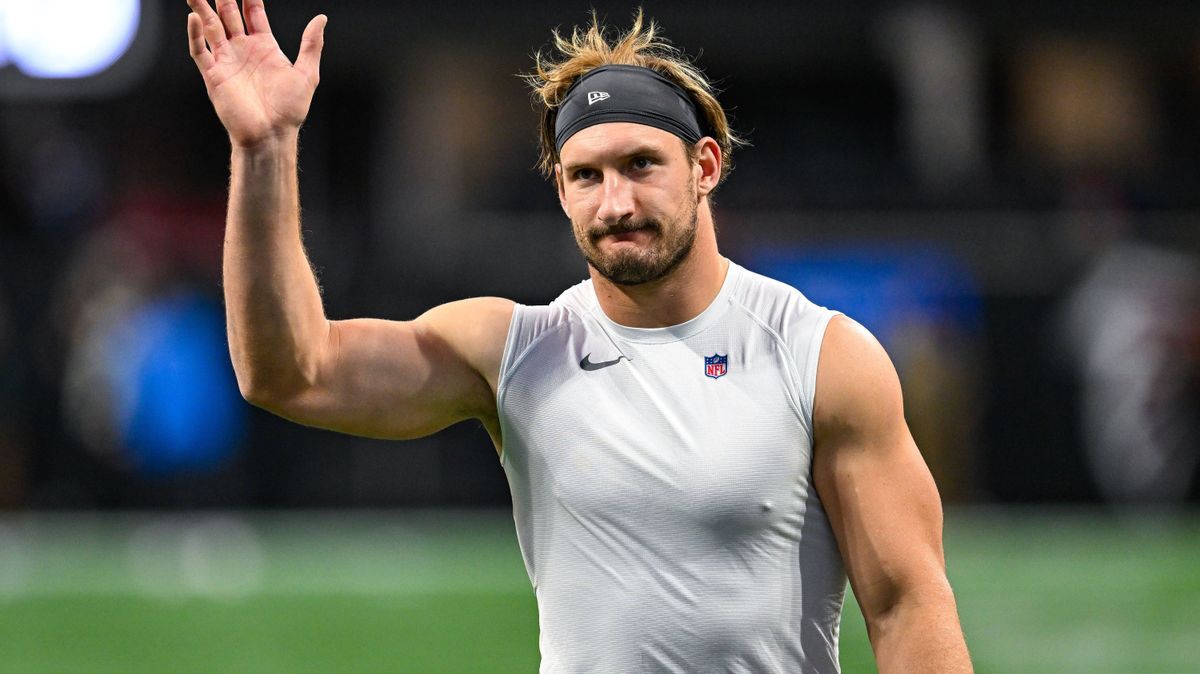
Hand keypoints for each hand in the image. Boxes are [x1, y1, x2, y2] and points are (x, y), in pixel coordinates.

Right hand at [186, 0, 325, 147]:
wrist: (271, 134)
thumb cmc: (289, 110)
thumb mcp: (307, 74)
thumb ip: (311, 45)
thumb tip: (321, 18)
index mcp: (264, 47)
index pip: (253, 12)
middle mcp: (243, 50)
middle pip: (229, 14)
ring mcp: (227, 61)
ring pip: (210, 27)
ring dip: (202, 8)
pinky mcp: (213, 75)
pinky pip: (200, 50)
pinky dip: (195, 34)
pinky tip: (194, 17)